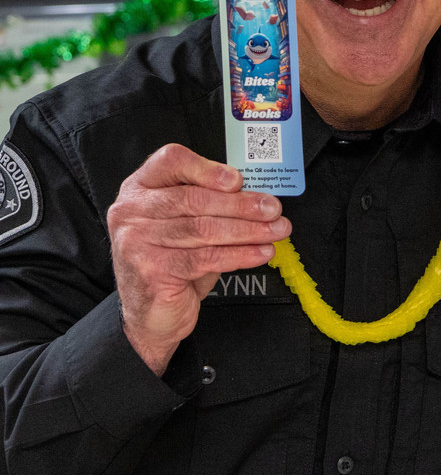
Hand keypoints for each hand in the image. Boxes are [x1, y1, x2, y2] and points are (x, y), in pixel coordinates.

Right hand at [107, 144, 290, 375]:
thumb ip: (211, 202)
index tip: (239, 180)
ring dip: (248, 230)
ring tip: (275, 231)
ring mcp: (136, 241)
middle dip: (242, 204)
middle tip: (273, 209)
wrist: (151, 314)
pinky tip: (260, 253)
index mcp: (141, 187)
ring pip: (204, 229)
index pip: (171, 161)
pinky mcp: (151, 271)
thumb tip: (258, 195)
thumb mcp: (188, 222)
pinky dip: (239, 254)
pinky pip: (205, 257)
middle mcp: (132, 210)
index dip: (207, 168)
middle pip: (194, 198)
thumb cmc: (174, 260)